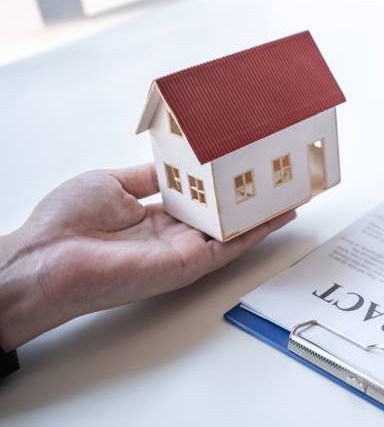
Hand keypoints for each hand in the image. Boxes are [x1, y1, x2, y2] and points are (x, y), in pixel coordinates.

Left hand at [0, 164, 294, 349]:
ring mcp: (183, 250)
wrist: (48, 258)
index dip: (222, 183)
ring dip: (264, 213)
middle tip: (278, 178)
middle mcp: (172, 234)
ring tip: (291, 193)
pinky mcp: (189, 263)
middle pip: (222, 214)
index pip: (198, 198)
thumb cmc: (65, 224)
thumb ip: (149, 177)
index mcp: (151, 215)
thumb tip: (171, 163)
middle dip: (251, 197)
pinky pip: (231, 245)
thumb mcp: (111, 182)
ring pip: (234, 229)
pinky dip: (258, 230)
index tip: (243, 166)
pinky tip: (279, 215)